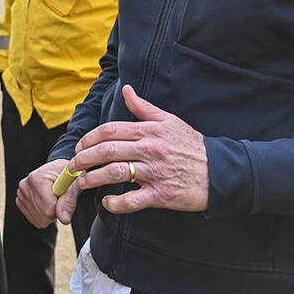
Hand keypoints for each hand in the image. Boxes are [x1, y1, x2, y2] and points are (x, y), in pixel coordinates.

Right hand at [16, 158, 73, 227]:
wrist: (58, 172)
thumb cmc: (66, 177)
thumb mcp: (74, 186)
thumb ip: (69, 203)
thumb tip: (64, 219)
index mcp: (36, 178)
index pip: (48, 209)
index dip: (60, 208)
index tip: (64, 198)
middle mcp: (25, 186)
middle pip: (43, 216)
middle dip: (55, 211)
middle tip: (60, 198)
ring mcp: (21, 194)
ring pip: (39, 220)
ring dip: (50, 214)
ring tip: (53, 200)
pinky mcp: (20, 202)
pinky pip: (34, 220)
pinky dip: (44, 216)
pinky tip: (47, 204)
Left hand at [69, 84, 208, 213]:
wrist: (220, 171)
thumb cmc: (192, 145)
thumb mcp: (169, 120)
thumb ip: (144, 107)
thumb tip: (126, 89)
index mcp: (149, 131)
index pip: (110, 131)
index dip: (90, 138)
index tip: (80, 147)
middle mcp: (149, 150)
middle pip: (106, 151)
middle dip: (84, 159)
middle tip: (73, 166)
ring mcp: (154, 173)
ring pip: (114, 174)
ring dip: (92, 179)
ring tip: (82, 183)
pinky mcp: (160, 195)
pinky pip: (132, 200)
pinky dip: (115, 203)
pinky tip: (106, 202)